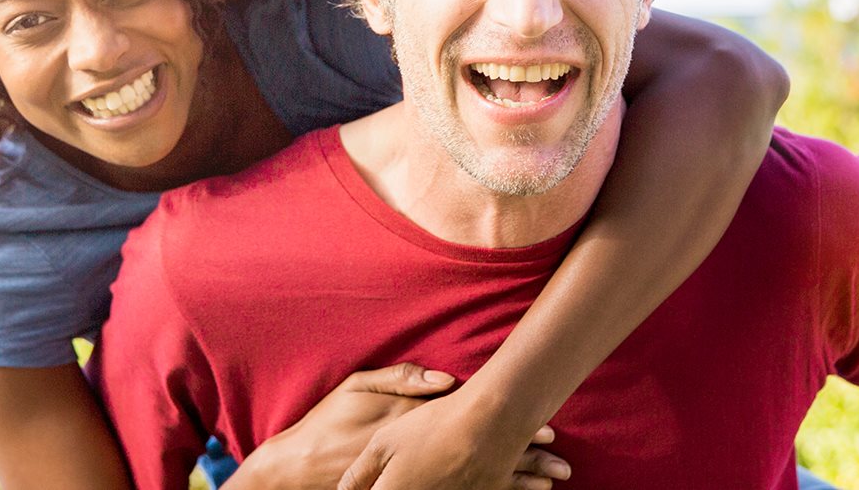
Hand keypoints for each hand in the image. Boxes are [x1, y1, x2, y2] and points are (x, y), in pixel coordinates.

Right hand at [234, 363, 565, 489]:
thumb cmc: (329, 425)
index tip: (546, 428)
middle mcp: (423, 458)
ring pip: (477, 483)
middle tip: (559, 460)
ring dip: (514, 482)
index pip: (475, 425)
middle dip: (523, 459)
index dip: (512, 427)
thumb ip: (400, 379)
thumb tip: (444, 379)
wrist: (299, 472)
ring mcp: (420, 482)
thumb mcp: (357, 388)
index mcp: (416, 425)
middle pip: (483, 457)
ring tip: (549, 482)